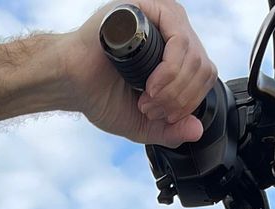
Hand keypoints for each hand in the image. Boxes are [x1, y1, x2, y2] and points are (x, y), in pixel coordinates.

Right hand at [61, 0, 217, 147]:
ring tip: (147, 98)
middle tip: (151, 108)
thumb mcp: (143, 123)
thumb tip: (197, 130)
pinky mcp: (145, 9)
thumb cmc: (99, 94)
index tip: (162, 115)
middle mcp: (169, 30)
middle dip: (180, 99)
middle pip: (202, 66)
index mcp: (173, 50)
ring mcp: (159, 16)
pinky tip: (150, 85)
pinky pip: (178, 37)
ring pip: (193, 53)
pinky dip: (169, 70)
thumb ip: (170, 130)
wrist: (70, 81)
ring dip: (173, 88)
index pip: (204, 74)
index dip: (189, 103)